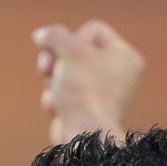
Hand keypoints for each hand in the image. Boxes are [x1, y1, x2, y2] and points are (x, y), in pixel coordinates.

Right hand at [32, 20, 144, 144]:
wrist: (84, 135)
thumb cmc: (85, 91)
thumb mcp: (69, 50)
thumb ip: (53, 35)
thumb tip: (41, 35)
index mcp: (126, 57)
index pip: (94, 30)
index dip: (73, 39)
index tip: (67, 54)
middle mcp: (117, 76)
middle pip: (75, 52)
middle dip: (56, 61)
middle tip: (46, 69)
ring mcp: (100, 95)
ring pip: (64, 74)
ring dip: (53, 82)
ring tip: (57, 95)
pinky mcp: (84, 112)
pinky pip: (63, 95)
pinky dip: (55, 100)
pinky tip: (58, 110)